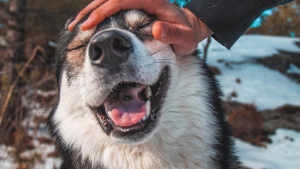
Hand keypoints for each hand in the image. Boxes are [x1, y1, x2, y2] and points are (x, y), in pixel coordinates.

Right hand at [68, 0, 212, 54]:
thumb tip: (156, 29)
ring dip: (90, 12)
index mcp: (151, 0)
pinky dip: (98, 14)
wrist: (190, 27)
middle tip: (74, 26)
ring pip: (108, 2)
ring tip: (74, 26)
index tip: (89, 24)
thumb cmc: (187, 33)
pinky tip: (88, 23)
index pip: (120, 1)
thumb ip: (173, 34)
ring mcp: (136, 2)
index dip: (103, 11)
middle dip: (89, 11)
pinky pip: (112, 8)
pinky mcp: (133, 8)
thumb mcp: (185, 37)